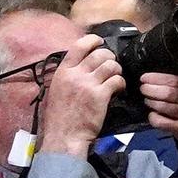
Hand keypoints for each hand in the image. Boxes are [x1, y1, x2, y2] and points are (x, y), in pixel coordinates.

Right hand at [37, 37, 122, 158]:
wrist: (64, 136)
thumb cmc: (59, 117)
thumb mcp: (57, 90)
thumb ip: (68, 75)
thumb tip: (81, 65)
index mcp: (63, 71)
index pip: (79, 45)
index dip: (93, 40)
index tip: (99, 42)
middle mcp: (75, 74)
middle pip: (100, 54)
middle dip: (110, 57)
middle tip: (111, 66)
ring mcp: (88, 84)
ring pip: (111, 65)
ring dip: (117, 70)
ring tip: (115, 78)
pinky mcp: (101, 95)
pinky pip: (117, 80)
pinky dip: (121, 83)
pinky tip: (118, 89)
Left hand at [141, 72, 177, 156]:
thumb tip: (164, 70)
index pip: (175, 78)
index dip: (158, 77)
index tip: (145, 77)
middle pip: (169, 92)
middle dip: (152, 89)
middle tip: (143, 88)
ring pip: (165, 106)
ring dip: (152, 102)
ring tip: (147, 100)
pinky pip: (163, 122)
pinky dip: (154, 118)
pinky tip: (152, 115)